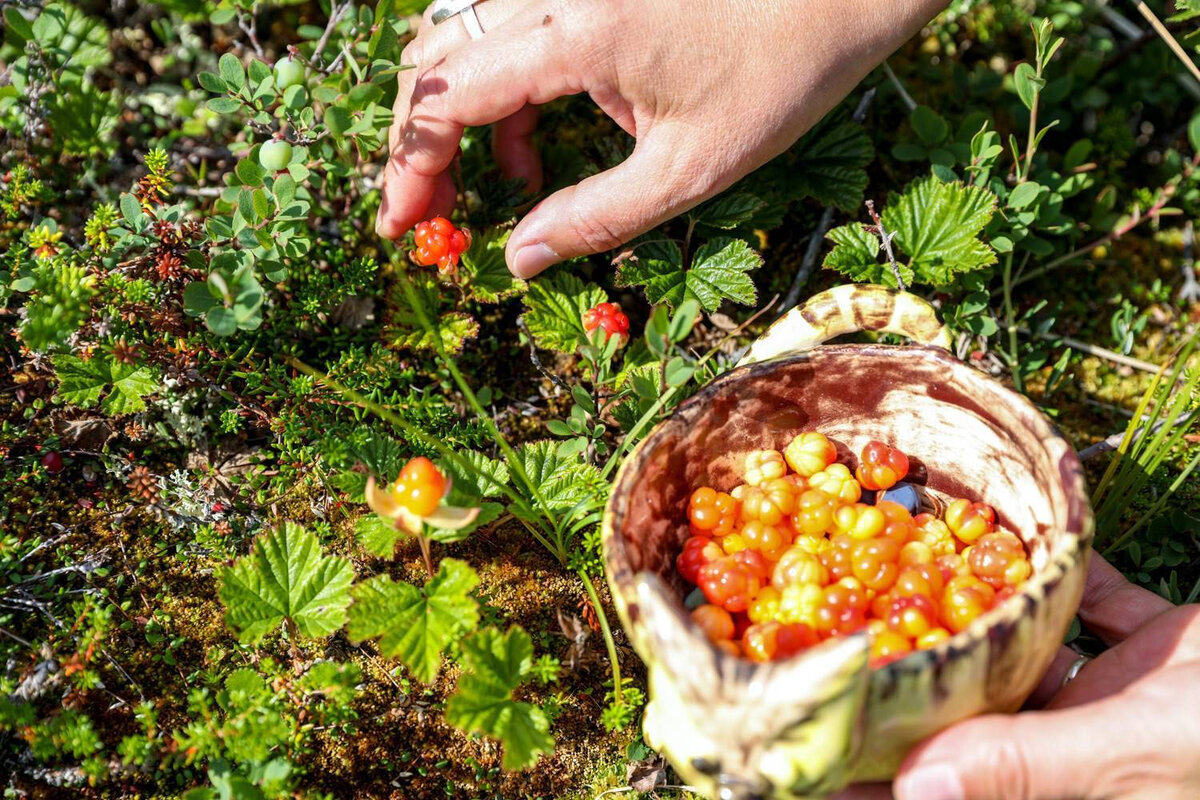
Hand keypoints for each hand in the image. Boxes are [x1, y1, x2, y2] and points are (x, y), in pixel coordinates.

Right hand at [375, 0, 945, 277]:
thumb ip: (594, 216)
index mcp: (574, 34)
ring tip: (490, 186)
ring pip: (464, 38)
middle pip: (436, 59)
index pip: (447, 98)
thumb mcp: (689, 168)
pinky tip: (530, 141)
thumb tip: (518, 261)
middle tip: (428, 214)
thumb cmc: (780, 73)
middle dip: (418, 142)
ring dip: (457, 116)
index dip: (409, 167)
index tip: (399, 226)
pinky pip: (507, 28)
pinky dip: (501, 88)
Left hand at [835, 553, 1199, 799]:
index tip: (808, 739)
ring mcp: (1110, 694)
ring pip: (1021, 651)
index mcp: (1057, 786)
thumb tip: (916, 785)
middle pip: (971, 708)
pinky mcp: (1151, 648)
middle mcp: (1071, 741)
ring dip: (977, 612)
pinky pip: (1086, 605)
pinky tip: (1011, 536)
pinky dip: (1057, 573)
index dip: (877, 769)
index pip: (946, 777)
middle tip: (837, 637)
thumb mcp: (1127, 750)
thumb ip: (1023, 762)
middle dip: (913, 675)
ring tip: (900, 572)